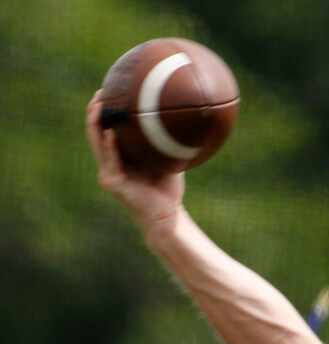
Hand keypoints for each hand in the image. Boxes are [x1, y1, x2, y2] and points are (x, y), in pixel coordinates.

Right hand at [85, 91, 184, 233]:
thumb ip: (166, 143)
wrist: (167, 216)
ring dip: (96, 123)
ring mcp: (108, 173)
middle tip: (101, 91)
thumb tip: (182, 120)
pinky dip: (110, 145)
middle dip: (95, 110)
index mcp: (119, 157)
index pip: (106, 129)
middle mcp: (110, 163)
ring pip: (97, 142)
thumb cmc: (167, 190)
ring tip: (98, 104)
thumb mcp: (166, 161)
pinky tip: (111, 131)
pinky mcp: (112, 182)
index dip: (105, 111)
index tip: (111, 90)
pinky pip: (110, 159)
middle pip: (96, 131)